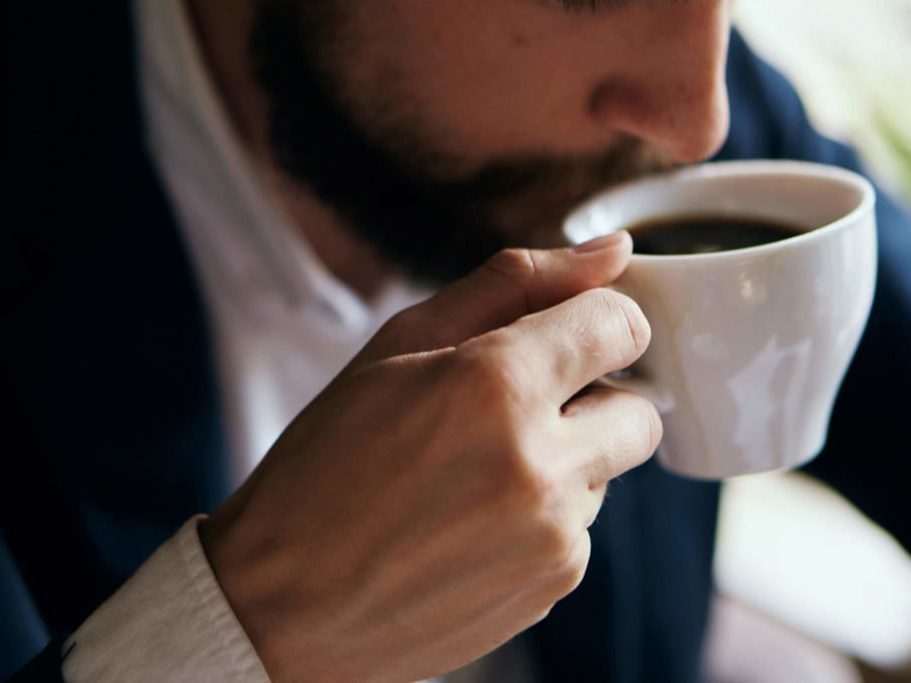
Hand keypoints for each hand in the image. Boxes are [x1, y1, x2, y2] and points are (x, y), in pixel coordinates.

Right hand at [200, 233, 660, 682]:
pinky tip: (473, 523)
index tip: (569, 334)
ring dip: (566, 460)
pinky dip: (545, 516)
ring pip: (609, 471)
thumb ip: (515, 283)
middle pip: (640, 409)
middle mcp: (541, 465)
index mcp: (497, 385)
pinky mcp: (554, 586)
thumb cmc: (329, 461)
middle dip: (596, 398)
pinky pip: (581, 529)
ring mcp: (554, 536)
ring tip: (475, 474)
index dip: (599, 321)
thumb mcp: (400, 345)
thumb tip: (613, 251)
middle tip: (519, 408)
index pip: (622, 325)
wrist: (285, 601)